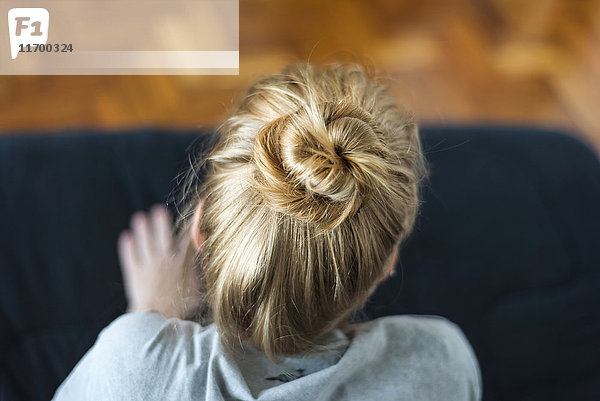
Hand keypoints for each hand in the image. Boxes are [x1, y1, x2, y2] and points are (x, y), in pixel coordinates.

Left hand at [117, 204, 199, 318]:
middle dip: (160, 221)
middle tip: (158, 210)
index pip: (188, 237)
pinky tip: (126, 237)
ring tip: (139, 218)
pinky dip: (127, 246)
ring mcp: (147, 266)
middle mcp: (164, 260)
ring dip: (142, 229)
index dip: (192, 222)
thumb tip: (200, 255)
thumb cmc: (180, 307)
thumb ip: (197, 269)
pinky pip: (129, 256)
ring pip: (143, 242)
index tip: (195, 211)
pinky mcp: (134, 274)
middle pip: (162, 234)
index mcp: (181, 262)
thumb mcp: (195, 287)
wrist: (157, 320)